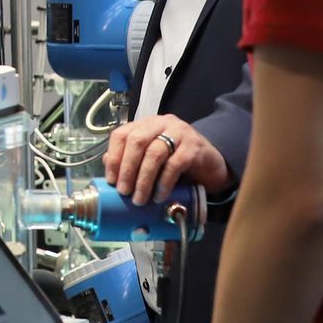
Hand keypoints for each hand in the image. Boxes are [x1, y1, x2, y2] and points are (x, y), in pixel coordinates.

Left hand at [104, 116, 231, 204]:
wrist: (213, 164)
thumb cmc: (178, 163)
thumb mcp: (153, 160)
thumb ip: (132, 158)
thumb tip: (109, 165)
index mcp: (146, 125)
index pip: (122, 134)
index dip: (114, 158)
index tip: (111, 180)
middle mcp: (162, 124)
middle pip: (136, 141)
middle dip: (127, 168)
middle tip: (124, 191)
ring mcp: (179, 132)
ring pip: (154, 153)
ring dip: (143, 179)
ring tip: (140, 199)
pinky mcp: (194, 147)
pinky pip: (175, 164)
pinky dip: (164, 182)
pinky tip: (159, 195)